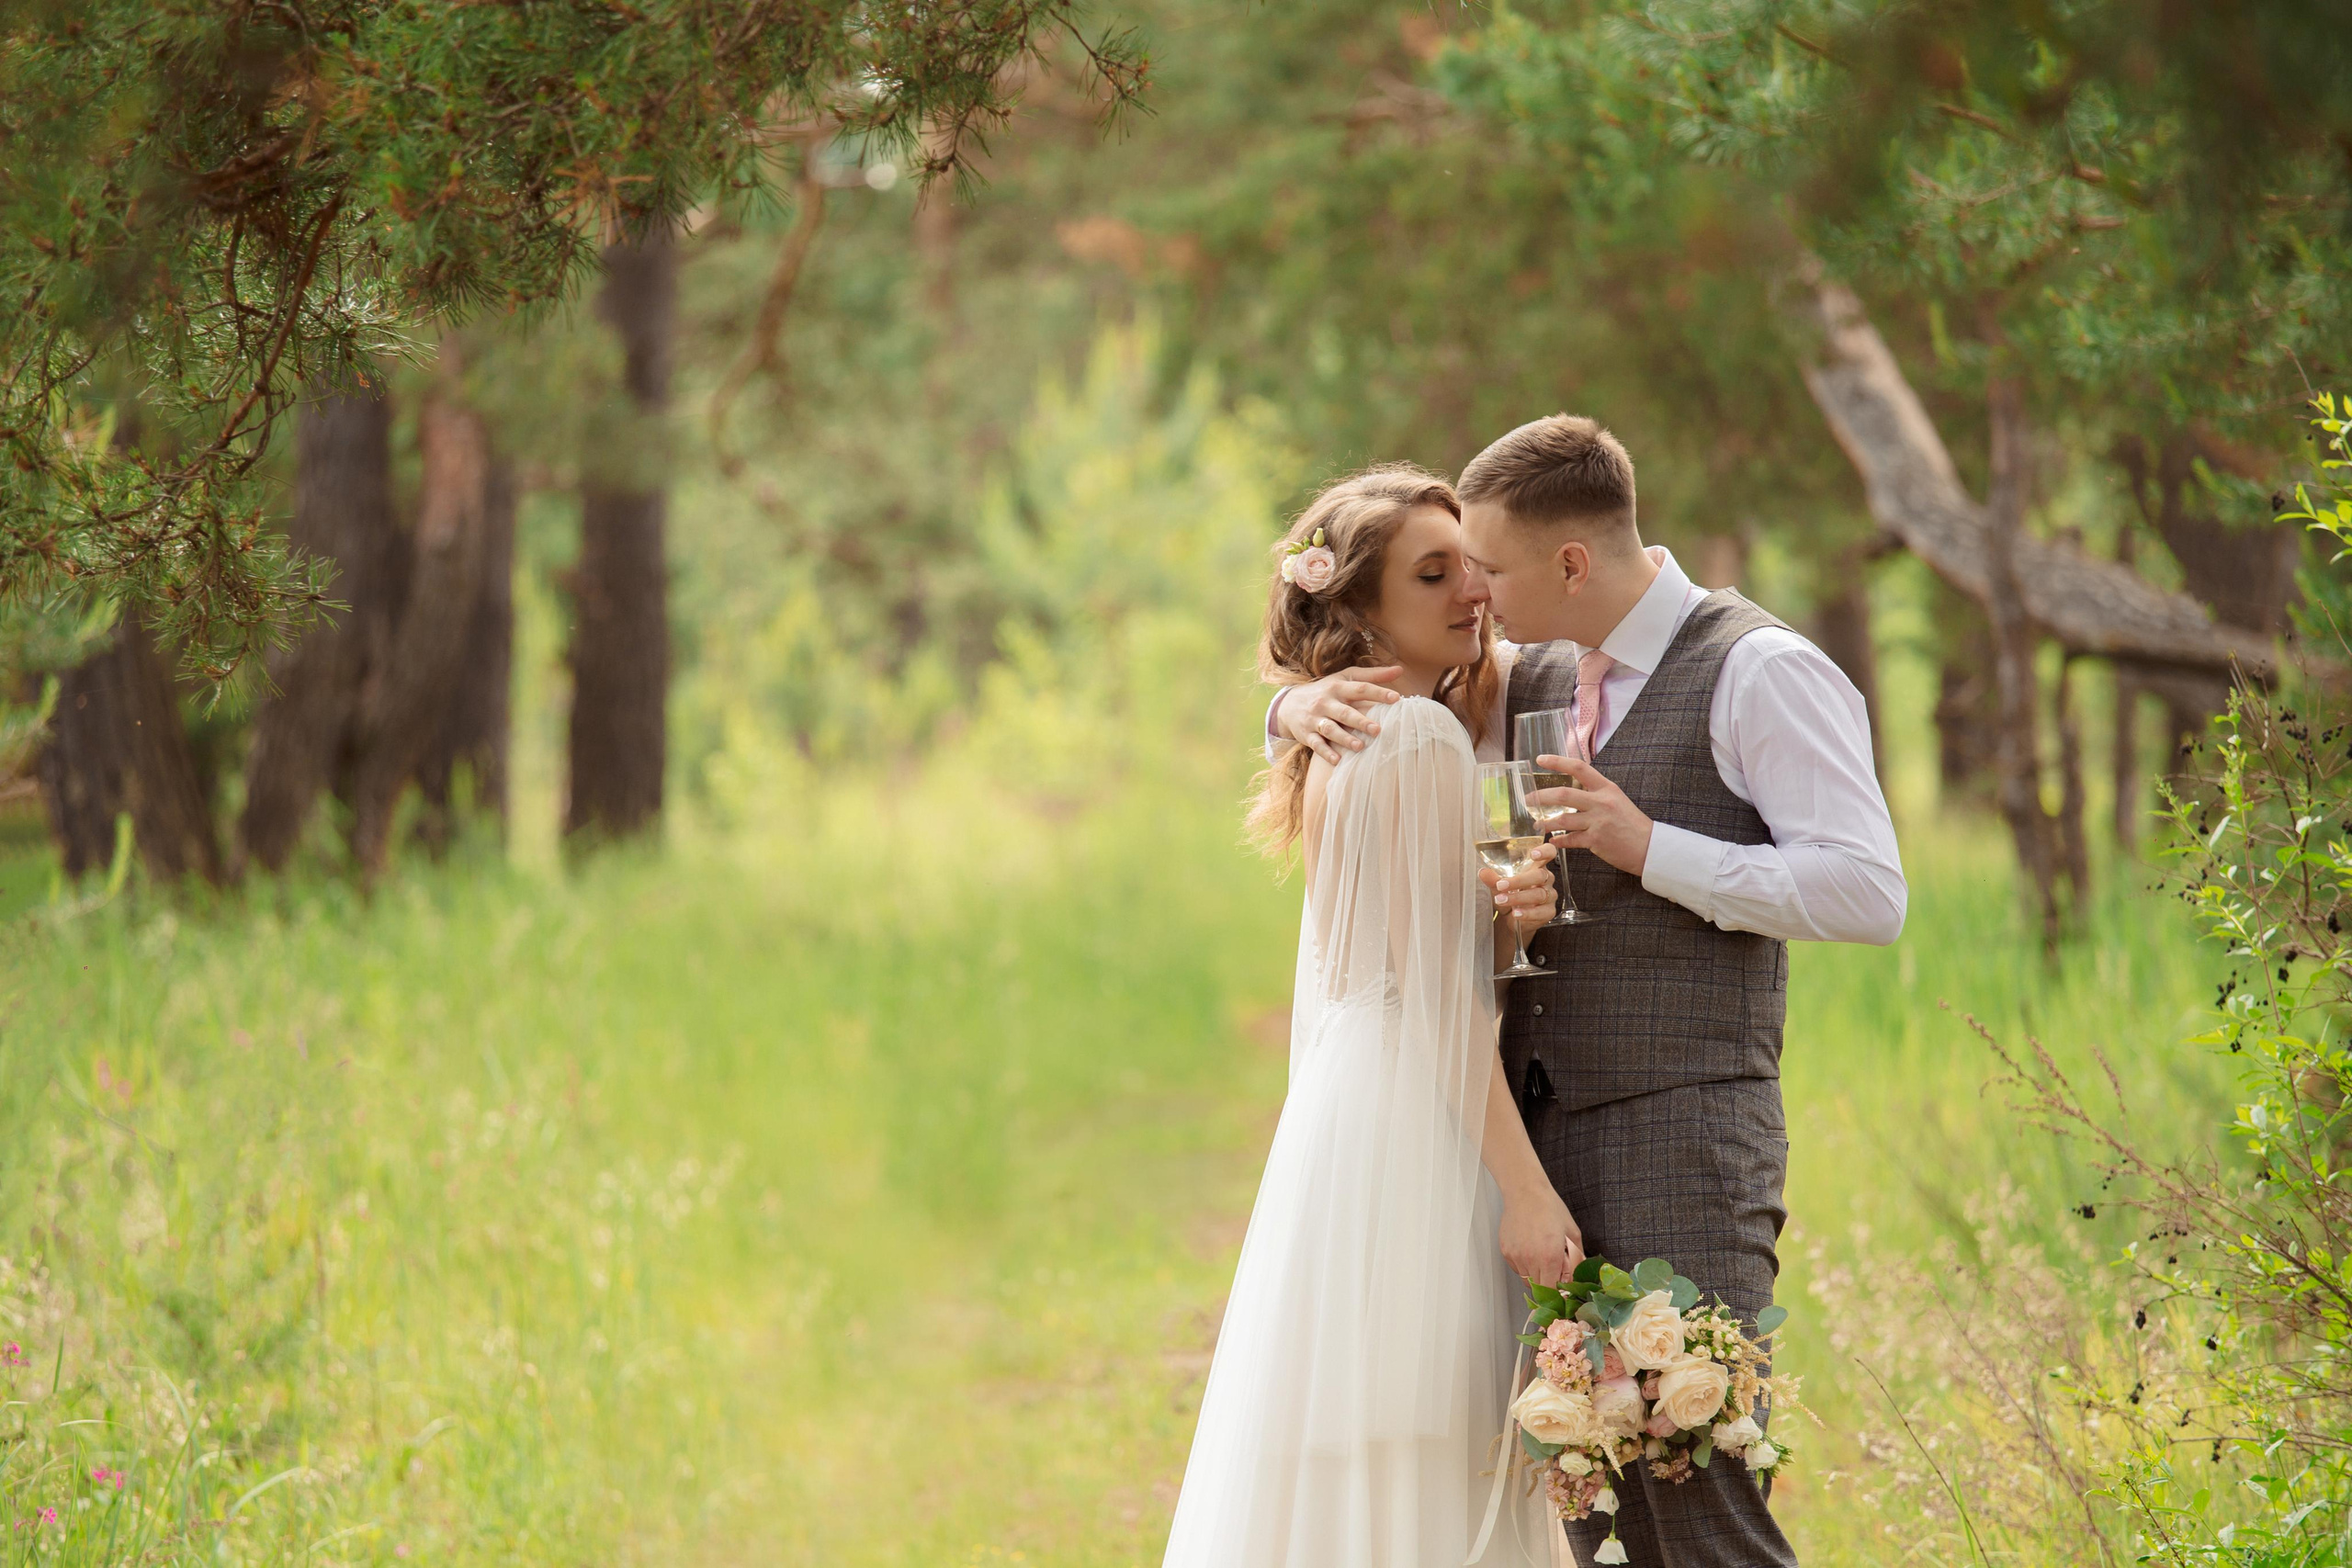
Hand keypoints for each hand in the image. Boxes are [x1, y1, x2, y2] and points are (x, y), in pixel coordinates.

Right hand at [1276, 666, 1404, 762]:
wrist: (1289, 703)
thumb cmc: (1326, 690)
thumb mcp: (1345, 677)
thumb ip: (1373, 675)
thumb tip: (1400, 670)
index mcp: (1338, 687)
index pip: (1360, 688)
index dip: (1378, 692)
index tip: (1397, 698)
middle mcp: (1326, 702)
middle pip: (1344, 712)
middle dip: (1360, 721)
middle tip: (1378, 730)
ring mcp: (1315, 718)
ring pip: (1330, 729)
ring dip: (1344, 738)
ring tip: (1360, 746)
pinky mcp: (1306, 734)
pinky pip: (1316, 744)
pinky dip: (1326, 753)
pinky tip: (1337, 760)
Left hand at [1479, 841, 1556, 931]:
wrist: (1510, 919)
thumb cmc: (1509, 895)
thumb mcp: (1499, 886)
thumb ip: (1493, 879)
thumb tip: (1484, 872)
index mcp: (1536, 866)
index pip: (1548, 853)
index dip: (1544, 851)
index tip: (1533, 854)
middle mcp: (1545, 879)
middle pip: (1540, 875)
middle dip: (1519, 880)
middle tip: (1500, 885)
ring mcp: (1549, 895)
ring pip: (1539, 894)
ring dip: (1518, 898)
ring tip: (1502, 900)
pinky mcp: (1548, 911)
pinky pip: (1541, 912)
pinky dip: (1527, 913)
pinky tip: (1516, 913)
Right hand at [1500, 1181, 1584, 1287]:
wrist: (1525, 1192)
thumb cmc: (1549, 1209)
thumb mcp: (1572, 1232)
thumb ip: (1577, 1258)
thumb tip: (1577, 1276)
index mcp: (1550, 1257)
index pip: (1551, 1291)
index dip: (1557, 1291)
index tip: (1561, 1287)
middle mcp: (1531, 1259)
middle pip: (1539, 1288)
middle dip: (1548, 1283)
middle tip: (1553, 1268)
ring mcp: (1516, 1256)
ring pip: (1527, 1279)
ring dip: (1536, 1274)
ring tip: (1540, 1254)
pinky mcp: (1506, 1252)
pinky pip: (1517, 1268)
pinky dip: (1524, 1264)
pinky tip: (1529, 1248)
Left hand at [1530, 756, 1654, 876]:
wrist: (1650, 847)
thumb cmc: (1633, 824)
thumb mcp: (1616, 800)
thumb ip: (1595, 794)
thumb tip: (1572, 790)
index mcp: (1606, 788)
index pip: (1579, 768)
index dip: (1557, 761)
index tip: (1540, 759)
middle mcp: (1601, 802)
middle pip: (1563, 795)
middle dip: (1540, 796)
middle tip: (1527, 799)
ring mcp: (1598, 822)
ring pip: (1562, 819)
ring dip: (1545, 822)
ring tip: (1536, 824)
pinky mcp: (1595, 841)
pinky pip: (1569, 840)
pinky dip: (1558, 841)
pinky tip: (1552, 841)